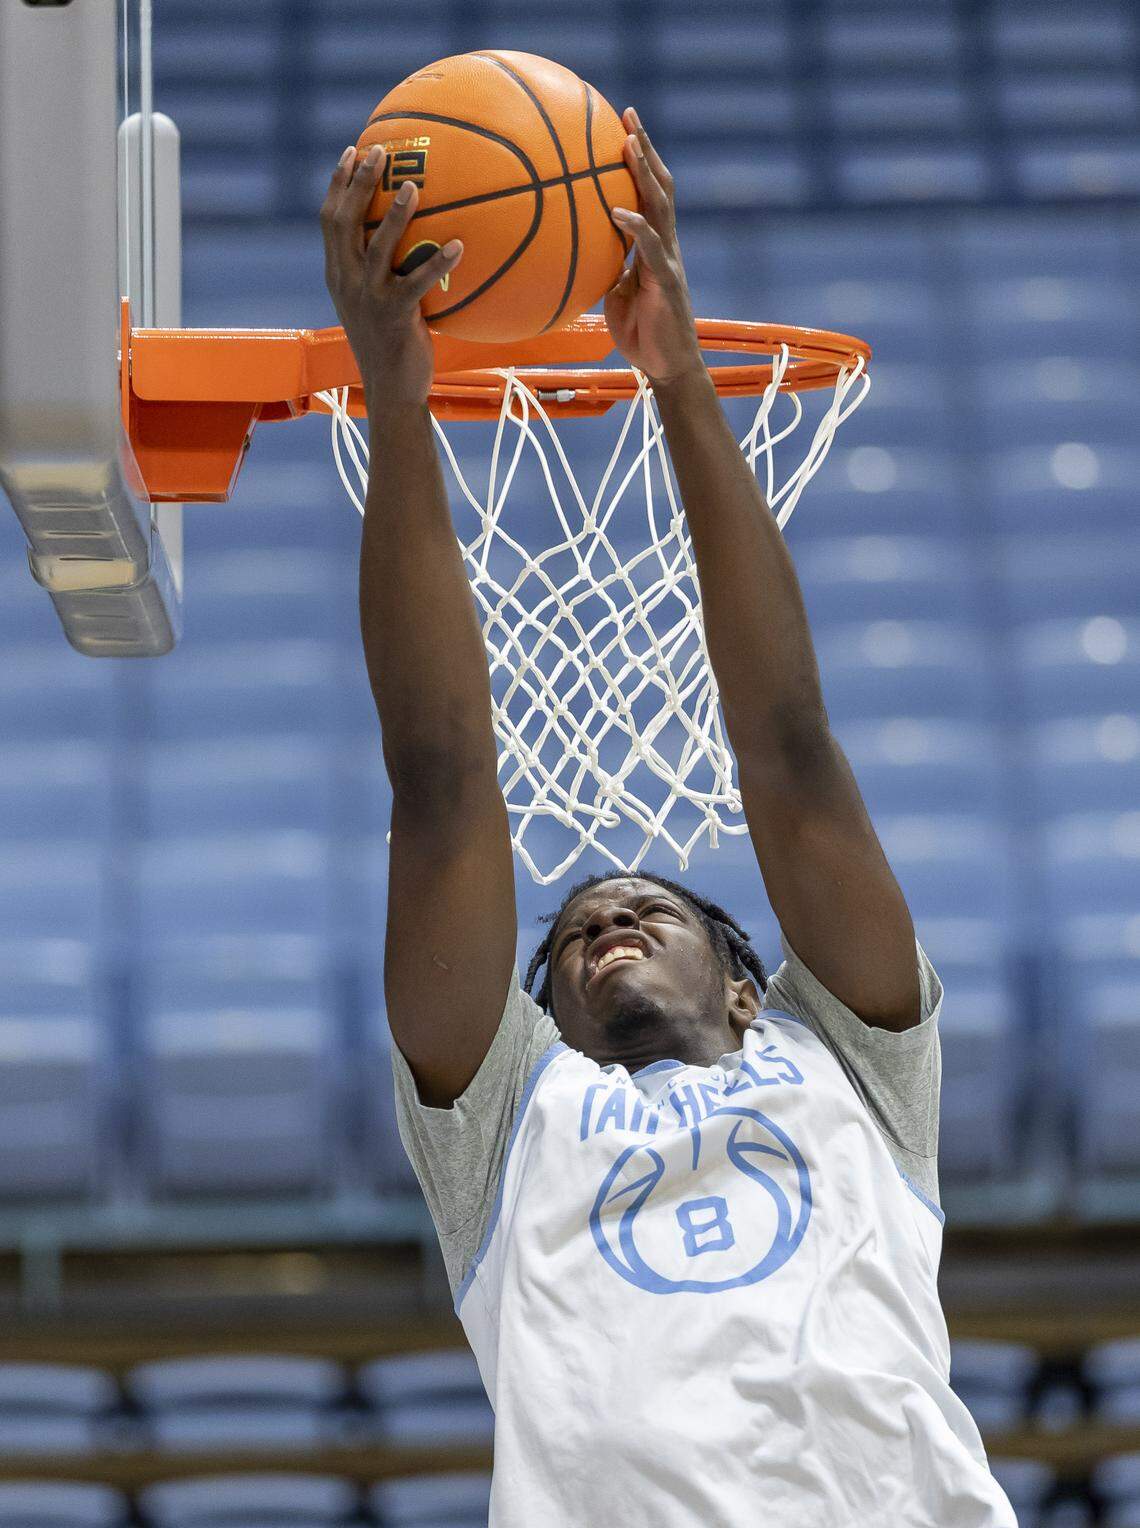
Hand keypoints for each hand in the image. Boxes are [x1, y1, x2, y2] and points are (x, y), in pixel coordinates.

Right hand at [320, 144, 463, 408]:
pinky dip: (439, 263)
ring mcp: (367, 298)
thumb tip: (417, 237)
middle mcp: (346, 282)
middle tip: (378, 151)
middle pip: (345, 221)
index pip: (330, 219)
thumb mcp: (379, 303)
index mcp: (338, 275)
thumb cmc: (392, 345)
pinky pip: (417, 282)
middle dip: (359, 182)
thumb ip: (385, 271)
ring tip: (414, 187)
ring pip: (376, 245)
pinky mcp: (393, 316)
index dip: (339, 183)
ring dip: (395, 213)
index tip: (351, 150)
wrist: (391, 390)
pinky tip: (459, 245)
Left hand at [605, 110, 704, 389]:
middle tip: (628, 114)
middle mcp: (665, 245)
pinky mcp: (667, 283)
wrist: (666, 368)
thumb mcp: (614, 294)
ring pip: (660, 206)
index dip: (639, 160)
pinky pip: (652, 249)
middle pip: (659, 185)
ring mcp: (669, 261)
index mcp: (654, 245)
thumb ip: (604, 267)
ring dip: (644, 174)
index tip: (622, 127)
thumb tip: (576, 248)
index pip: (649, 192)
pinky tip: (618, 212)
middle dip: (645, 148)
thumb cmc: (640, 333)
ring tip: (628, 145)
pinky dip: (636, 228)